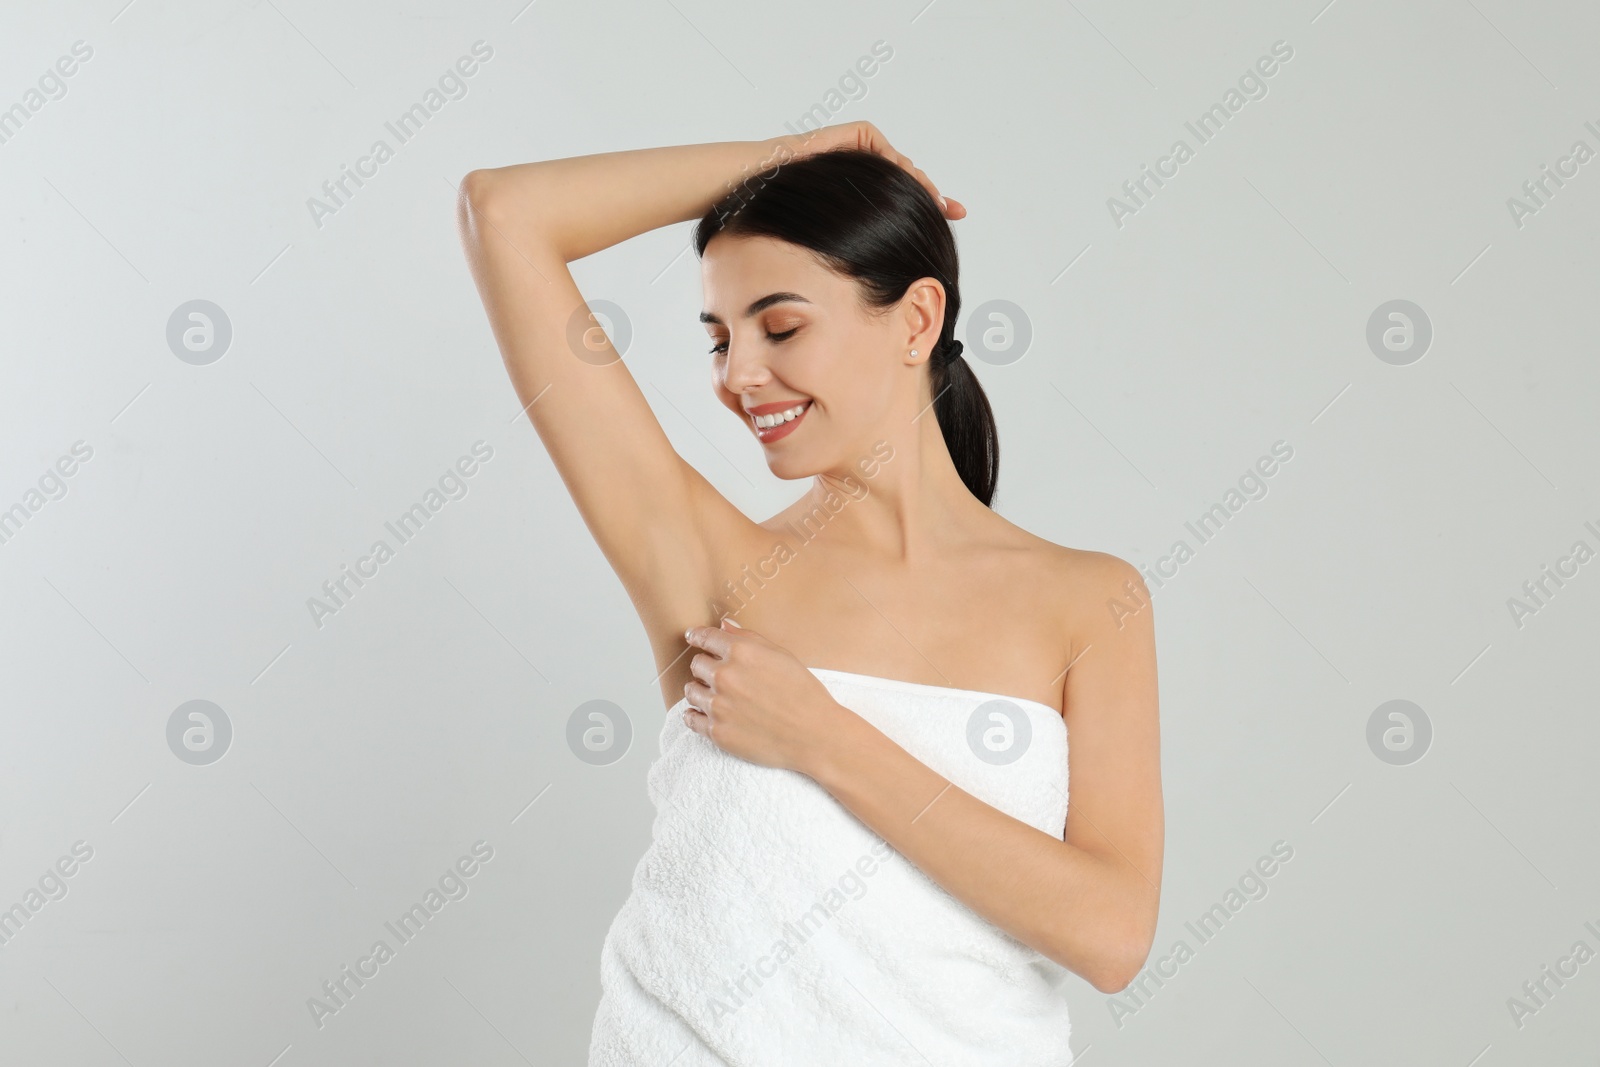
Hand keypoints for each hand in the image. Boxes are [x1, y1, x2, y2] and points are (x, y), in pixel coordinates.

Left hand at [681, 618, 846, 774]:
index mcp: (740, 652)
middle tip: (718, 673)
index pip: (705, 638)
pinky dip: (694, 715)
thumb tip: (724, 626)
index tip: (692, 637)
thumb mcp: (782, 656)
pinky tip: (702, 714)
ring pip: (691, 691)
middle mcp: (724, 676)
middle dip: (705, 666)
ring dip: (700, 690)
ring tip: (714, 695)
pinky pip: (691, 719)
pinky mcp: (717, 732)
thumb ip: (748, 638)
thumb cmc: (804, 694)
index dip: (697, 636)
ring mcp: (718, 706)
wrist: (814, 735)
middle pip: (696, 665)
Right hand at [771, 120, 966, 219]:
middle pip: (908, 180)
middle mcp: (866, 170)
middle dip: (932, 194)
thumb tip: (900, 262)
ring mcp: (861, 151)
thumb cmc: (799, 216)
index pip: (904, 196)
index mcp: (865, 192)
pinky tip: (895, 180)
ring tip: (929, 202)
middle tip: (954, 211)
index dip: (931, 203)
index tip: (956, 214)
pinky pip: (881, 147)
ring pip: (899, 166)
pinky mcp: (855, 134)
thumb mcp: (846, 230)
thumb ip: (872, 234)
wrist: (770, 186)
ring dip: (914, 184)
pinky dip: (889, 162)